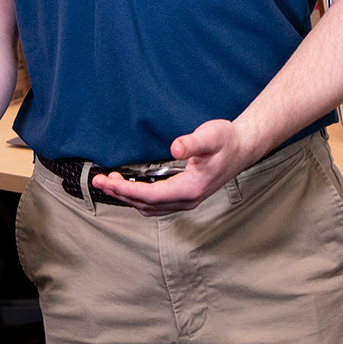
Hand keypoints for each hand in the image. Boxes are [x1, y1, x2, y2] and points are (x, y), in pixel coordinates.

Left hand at [91, 119, 263, 215]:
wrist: (243, 148)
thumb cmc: (227, 141)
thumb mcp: (211, 136)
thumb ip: (192, 143)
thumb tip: (175, 147)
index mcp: (190, 189)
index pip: (150, 196)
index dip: (126, 191)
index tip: (107, 181)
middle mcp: (187, 200)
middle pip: (146, 204)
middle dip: (120, 194)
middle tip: (99, 180)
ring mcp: (186, 201)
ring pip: (150, 207)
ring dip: (128, 197)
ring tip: (110, 183)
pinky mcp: (185, 197)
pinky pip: (156, 204)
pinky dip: (139, 198)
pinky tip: (130, 186)